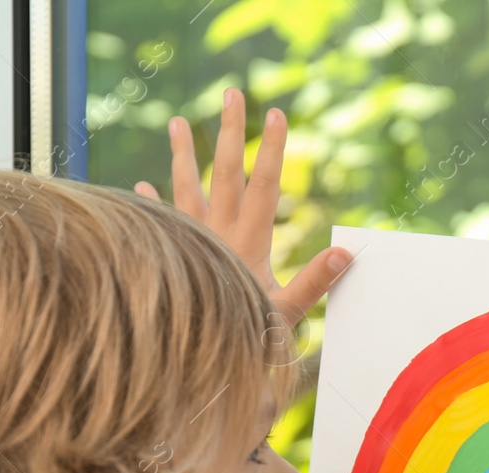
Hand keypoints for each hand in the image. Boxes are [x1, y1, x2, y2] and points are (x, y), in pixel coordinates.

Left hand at [134, 89, 351, 328]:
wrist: (192, 363)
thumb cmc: (244, 340)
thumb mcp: (287, 313)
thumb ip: (314, 282)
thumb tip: (345, 253)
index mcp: (249, 242)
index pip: (264, 185)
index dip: (272, 149)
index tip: (276, 114)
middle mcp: (218, 233)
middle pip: (226, 172)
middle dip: (232, 131)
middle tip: (232, 93)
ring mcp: (192, 242)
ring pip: (186, 188)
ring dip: (183, 154)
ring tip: (177, 122)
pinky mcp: (173, 254)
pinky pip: (161, 223)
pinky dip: (152, 203)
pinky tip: (142, 185)